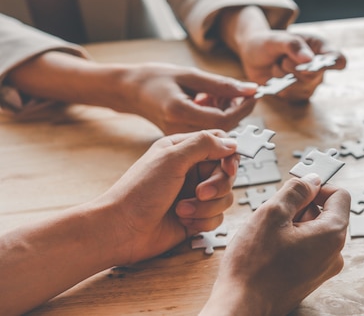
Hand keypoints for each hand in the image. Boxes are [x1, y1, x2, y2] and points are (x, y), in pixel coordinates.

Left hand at [94, 130, 238, 264]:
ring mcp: (194, 195)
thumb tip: (231, 143)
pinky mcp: (196, 217)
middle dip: (217, 186)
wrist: (121, 231)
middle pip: (227, 174)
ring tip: (182, 211)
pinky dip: (203, 221)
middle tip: (200, 194)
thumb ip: (204, 145)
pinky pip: (217, 218)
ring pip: (225, 198)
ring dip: (207, 207)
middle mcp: (191, 171)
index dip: (229, 156)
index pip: (220, 144)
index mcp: (183, 150)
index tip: (228, 169)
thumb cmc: (139, 192)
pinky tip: (183, 223)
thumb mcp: (172, 159)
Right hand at [118, 63, 256, 133]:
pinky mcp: (181, 138)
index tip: (254, 94)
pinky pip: (208, 131)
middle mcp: (179, 130)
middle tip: (240, 91)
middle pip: (224, 129)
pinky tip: (212, 100)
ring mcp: (179, 137)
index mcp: (180, 112)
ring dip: (227, 112)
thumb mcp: (190, 75)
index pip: (225, 120)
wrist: (129, 90)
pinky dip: (216, 115)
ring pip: (217, 131)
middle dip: (238, 110)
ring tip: (222, 93)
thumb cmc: (155, 78)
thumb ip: (222, 85)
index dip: (244, 108)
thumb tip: (251, 90)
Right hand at [204, 175, 349, 315]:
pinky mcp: (309, 277)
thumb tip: (313, 179)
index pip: (339, 195)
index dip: (316, 188)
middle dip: (298, 208)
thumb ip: (296, 191)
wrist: (241, 306)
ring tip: (267, 237)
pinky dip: (288, 242)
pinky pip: (304, 248)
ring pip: (311, 230)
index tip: (294, 191)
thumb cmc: (254, 264)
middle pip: (323, 212)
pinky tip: (267, 251)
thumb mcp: (272, 213)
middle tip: (273, 218)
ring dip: (290, 225)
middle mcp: (334, 253)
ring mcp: (322, 268)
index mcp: (332, 235)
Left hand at [237, 29, 346, 100]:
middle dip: (292, 68)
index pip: (337, 58)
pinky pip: (292, 96)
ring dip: (284, 77)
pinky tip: (275, 77)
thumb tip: (309, 60)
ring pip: (301, 88)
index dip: (335, 63)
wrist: (253, 56)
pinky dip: (279, 87)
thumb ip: (293, 46)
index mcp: (319, 47)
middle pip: (314, 76)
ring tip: (277, 65)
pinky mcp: (299, 93)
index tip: (323, 63)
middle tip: (282, 59)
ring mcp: (310, 82)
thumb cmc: (267, 42)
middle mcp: (318, 65)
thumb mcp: (276, 39)